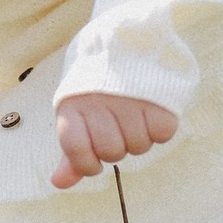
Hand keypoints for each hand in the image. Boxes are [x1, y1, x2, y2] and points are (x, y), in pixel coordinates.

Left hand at [51, 92, 177, 188]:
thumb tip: (59, 183)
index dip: (86, 163)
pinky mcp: (158, 98)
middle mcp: (100, 102)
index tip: (93, 159)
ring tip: (133, 113)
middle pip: (112, 152)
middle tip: (116, 124)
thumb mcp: (76, 111)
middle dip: (116, 145)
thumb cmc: (95, 84)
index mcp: (72, 105)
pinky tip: (149, 109)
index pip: (77, 152)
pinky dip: (159, 128)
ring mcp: (129, 100)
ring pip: (139, 146)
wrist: (122, 38)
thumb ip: (72, 151)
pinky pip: (162, 134)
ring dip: (139, 136)